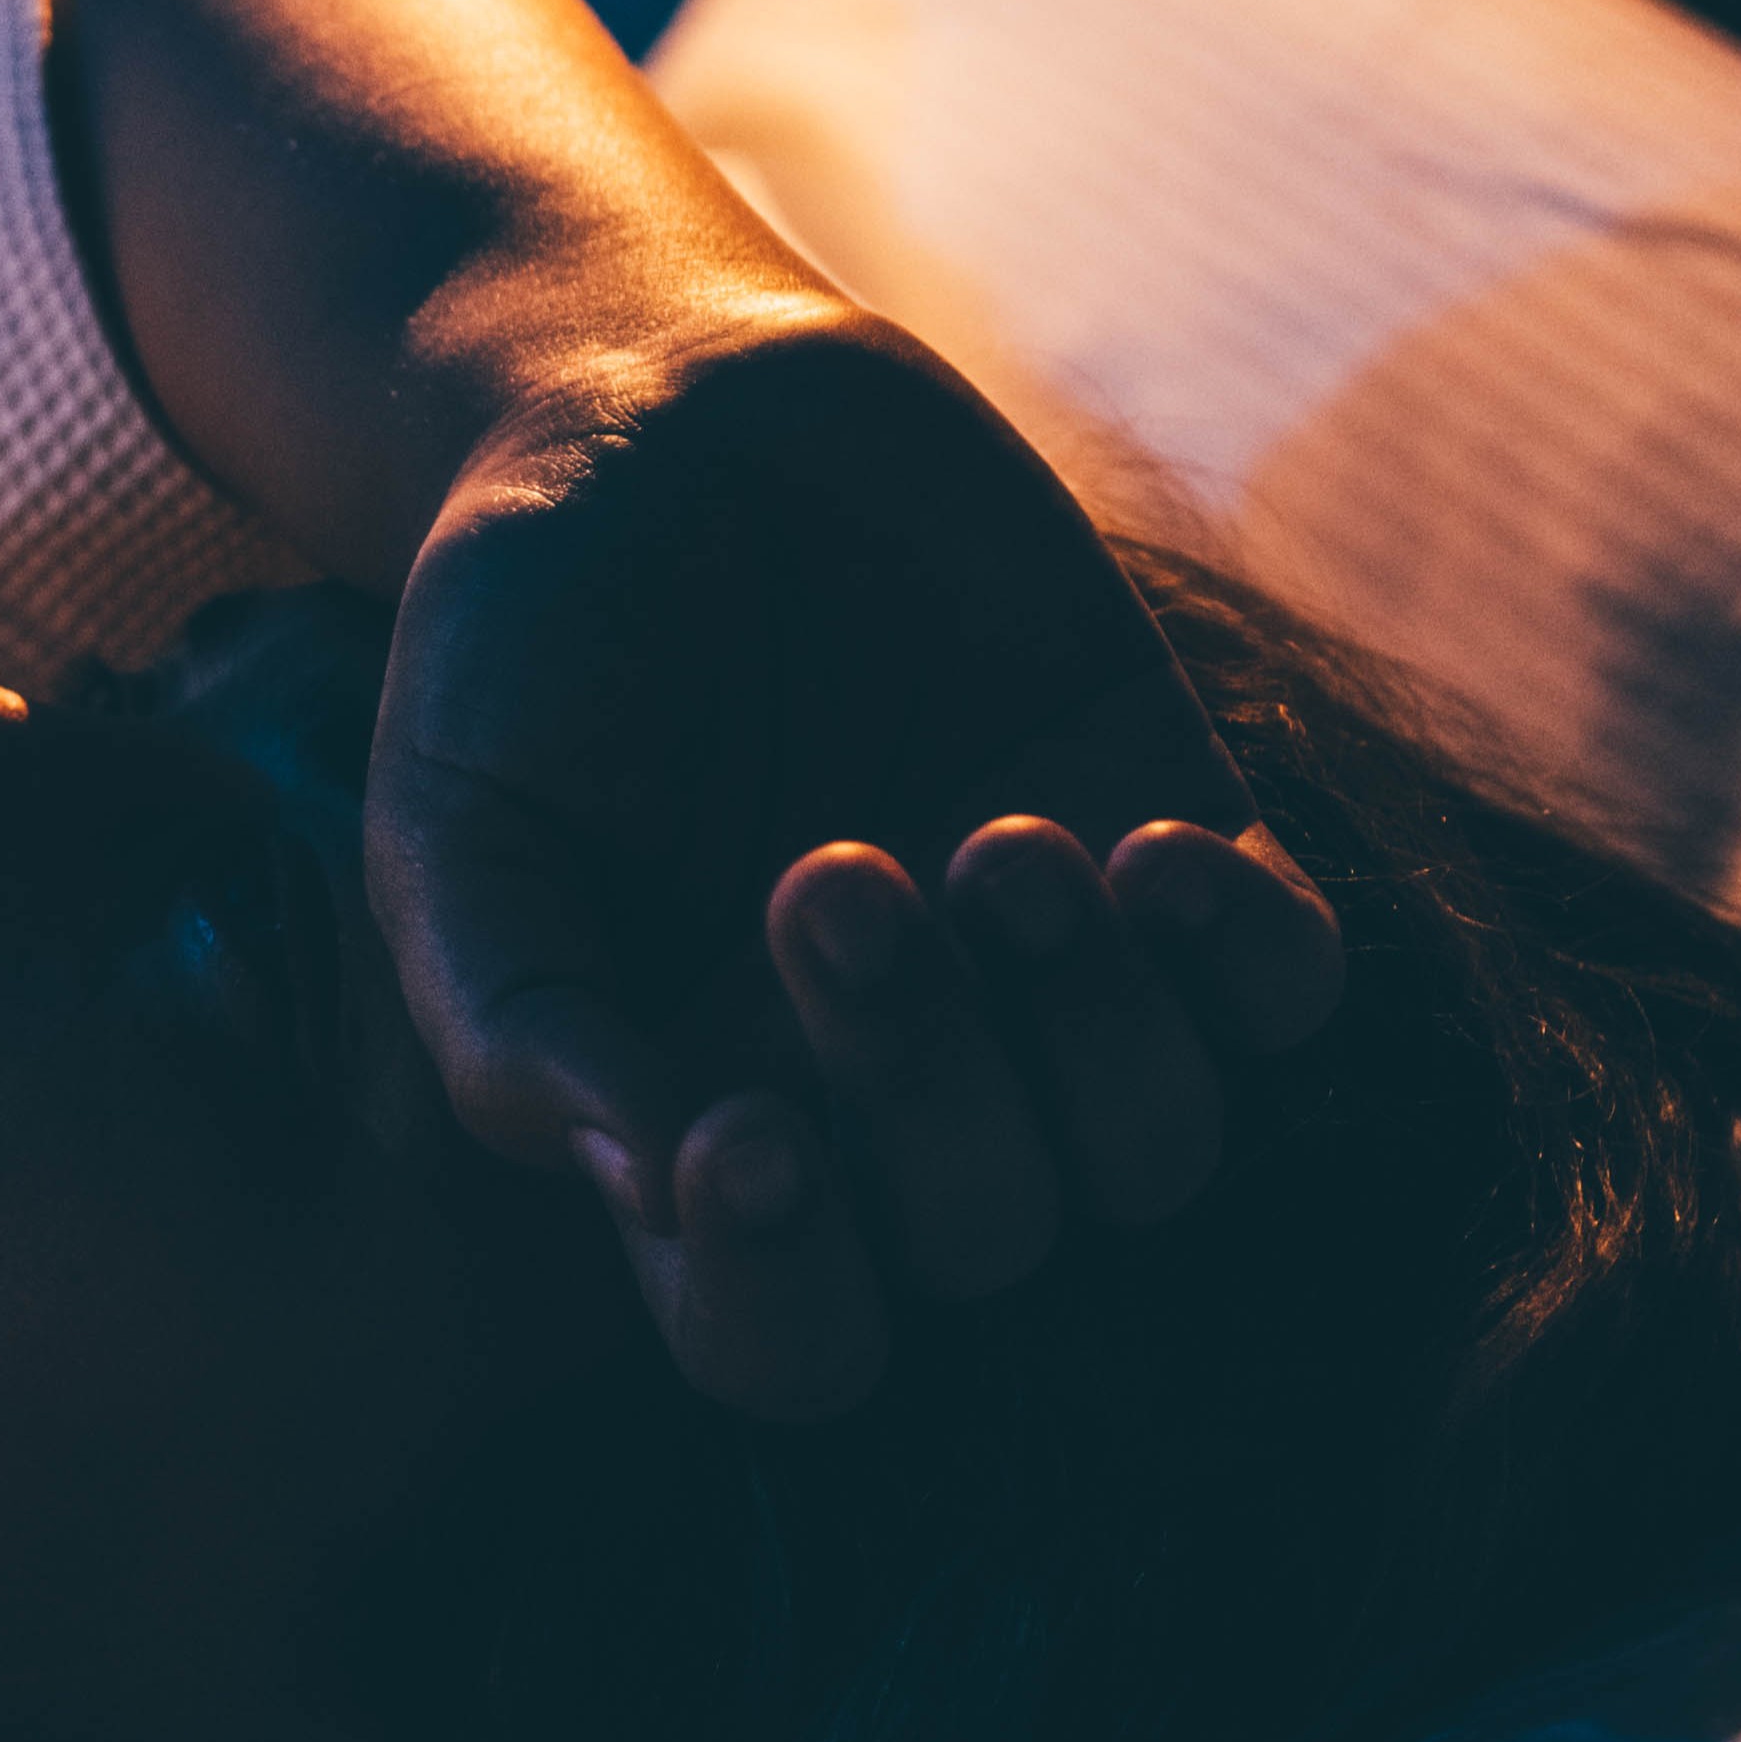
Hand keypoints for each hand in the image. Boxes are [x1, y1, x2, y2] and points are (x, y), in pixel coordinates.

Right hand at [371, 320, 1349, 1420]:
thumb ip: (510, 1009)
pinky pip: (1288, 1004)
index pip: (778, 1338)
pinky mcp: (1173, 846)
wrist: (670, 403)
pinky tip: (1147, 842)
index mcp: (704, 1129)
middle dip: (925, 1083)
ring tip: (992, 840)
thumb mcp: (452, 811)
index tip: (751, 1134)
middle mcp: (888, 1099)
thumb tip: (647, 1181)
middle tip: (828, 868)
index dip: (786, 1288)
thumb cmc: (526, 631)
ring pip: (1155, 1157)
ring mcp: (1049, 988)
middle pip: (985, 1249)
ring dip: (1092, 1028)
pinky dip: (1242, 958)